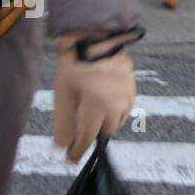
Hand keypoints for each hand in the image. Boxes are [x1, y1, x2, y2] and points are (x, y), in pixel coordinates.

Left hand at [52, 35, 135, 161]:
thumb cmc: (75, 64)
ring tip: (91, 109)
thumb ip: (64, 121)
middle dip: (91, 131)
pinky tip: (103, 99)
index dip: (78, 150)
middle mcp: (116, 106)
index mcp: (97, 107)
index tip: (70, 157)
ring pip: (116, 121)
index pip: (87, 138)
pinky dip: (113, 110)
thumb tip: (62, 146)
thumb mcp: (63, 92)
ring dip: (104, 122)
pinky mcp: (132, 89)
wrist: (96, 37)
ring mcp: (127, 97)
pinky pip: (124, 109)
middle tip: (79, 124)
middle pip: (104, 131)